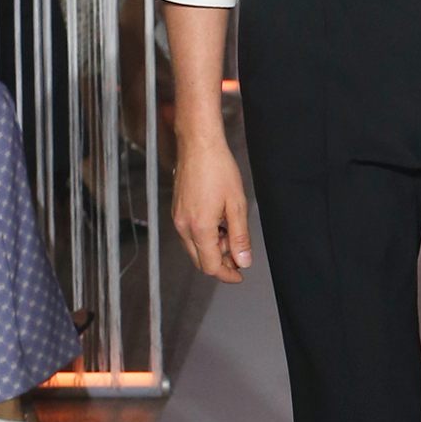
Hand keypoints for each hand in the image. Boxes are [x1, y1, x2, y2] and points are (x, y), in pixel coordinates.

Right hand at [171, 136, 252, 280]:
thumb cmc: (218, 170)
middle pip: (200, 260)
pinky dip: (205, 236)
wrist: (199, 146)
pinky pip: (190, 233)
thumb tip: (243, 260)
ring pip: (195, 247)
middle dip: (221, 262)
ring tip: (232, 232)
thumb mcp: (237, 205)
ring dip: (214, 248)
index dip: (227, 274)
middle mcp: (183, 226)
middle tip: (240, 256)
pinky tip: (220, 223)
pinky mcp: (177, 210)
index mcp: (199, 227)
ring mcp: (178, 218)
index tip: (240, 275)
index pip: (210, 265)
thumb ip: (240, 236)